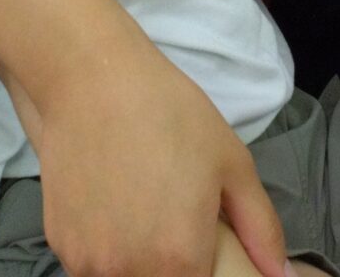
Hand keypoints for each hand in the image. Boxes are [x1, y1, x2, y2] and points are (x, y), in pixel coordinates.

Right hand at [38, 49, 287, 276]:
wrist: (95, 81)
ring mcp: (89, 263)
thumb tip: (280, 276)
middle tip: (173, 215)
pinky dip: (105, 246)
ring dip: (136, 258)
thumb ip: (261, 227)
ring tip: (142, 204)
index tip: (202, 236)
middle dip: (172, 263)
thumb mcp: (232, 161)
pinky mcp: (59, 244)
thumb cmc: (170, 113)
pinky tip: (111, 199)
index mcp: (180, 260)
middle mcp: (130, 273)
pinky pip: (91, 264)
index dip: (205, 267)